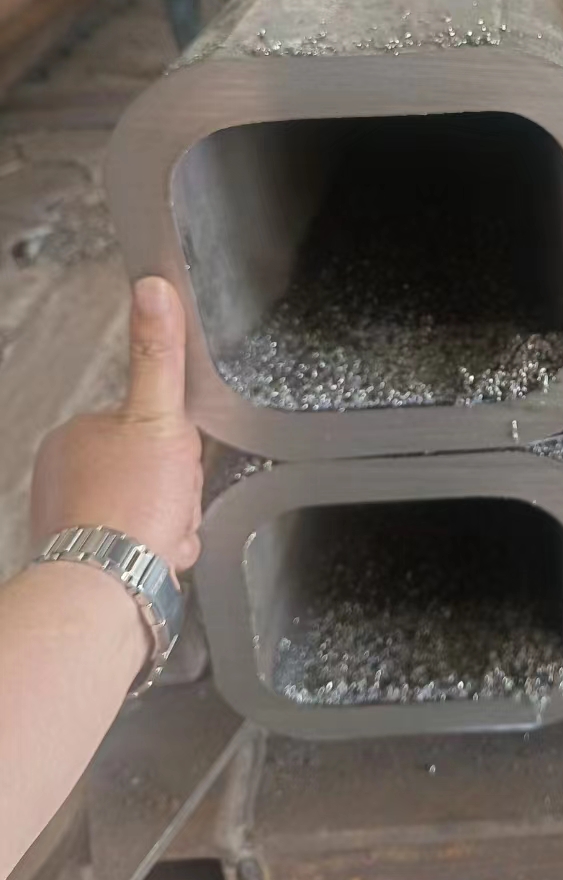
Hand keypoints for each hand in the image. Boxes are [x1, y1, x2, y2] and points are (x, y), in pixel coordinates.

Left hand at [31, 278, 202, 572]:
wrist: (108, 590)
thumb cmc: (130, 507)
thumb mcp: (158, 417)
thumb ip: (159, 355)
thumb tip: (153, 289)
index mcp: (77, 435)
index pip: (151, 424)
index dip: (178, 444)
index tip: (177, 462)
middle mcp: (67, 474)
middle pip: (154, 467)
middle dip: (177, 489)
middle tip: (172, 502)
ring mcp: (75, 517)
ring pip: (154, 507)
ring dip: (174, 522)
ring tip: (166, 533)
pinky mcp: (90, 556)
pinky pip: (145, 543)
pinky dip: (162, 549)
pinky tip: (162, 554)